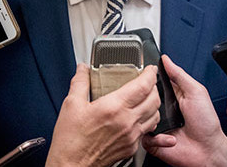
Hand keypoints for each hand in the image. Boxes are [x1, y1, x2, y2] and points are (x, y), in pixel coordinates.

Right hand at [45, 64, 160, 166]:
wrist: (71, 166)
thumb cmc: (71, 141)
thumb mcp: (71, 105)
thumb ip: (80, 82)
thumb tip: (83, 69)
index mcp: (114, 108)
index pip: (143, 86)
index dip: (150, 74)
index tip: (150, 69)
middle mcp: (127, 122)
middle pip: (154, 99)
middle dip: (153, 87)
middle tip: (147, 81)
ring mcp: (131, 136)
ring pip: (155, 115)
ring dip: (153, 104)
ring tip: (145, 98)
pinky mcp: (131, 148)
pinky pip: (147, 130)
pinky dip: (147, 119)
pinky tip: (137, 116)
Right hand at [142, 55, 226, 166]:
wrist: (208, 151)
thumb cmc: (207, 124)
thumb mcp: (196, 92)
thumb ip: (180, 75)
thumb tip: (167, 60)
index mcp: (172, 96)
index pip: (154, 84)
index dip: (148, 80)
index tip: (144, 75)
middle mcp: (163, 109)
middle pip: (144, 99)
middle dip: (145, 99)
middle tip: (154, 100)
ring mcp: (157, 125)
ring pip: (140, 117)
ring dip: (149, 118)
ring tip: (163, 121)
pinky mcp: (153, 140)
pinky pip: (144, 136)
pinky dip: (154, 136)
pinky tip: (168, 136)